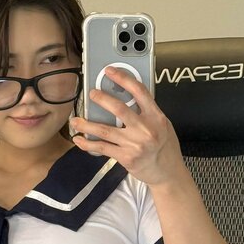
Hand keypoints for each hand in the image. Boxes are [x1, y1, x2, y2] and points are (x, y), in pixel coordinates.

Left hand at [70, 66, 184, 186]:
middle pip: (119, 108)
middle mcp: (145, 129)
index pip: (139, 91)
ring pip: (104, 130)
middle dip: (101, 99)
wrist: (168, 172)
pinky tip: (79, 140)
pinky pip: (102, 147)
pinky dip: (88, 144)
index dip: (123, 78)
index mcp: (156, 117)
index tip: (110, 71)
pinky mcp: (126, 157)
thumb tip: (127, 96)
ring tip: (75, 121)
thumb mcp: (163, 124)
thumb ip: (147, 111)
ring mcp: (134, 144)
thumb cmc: (165, 147)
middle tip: (91, 94)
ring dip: (86, 124)